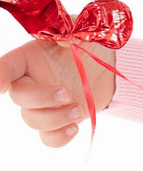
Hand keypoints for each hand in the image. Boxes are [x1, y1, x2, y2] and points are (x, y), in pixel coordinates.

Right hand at [0, 37, 116, 147]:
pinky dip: (59, 138)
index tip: (1, 86)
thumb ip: (72, 34)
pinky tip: (74, 128)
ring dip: (55, 118)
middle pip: (19, 97)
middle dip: (42, 99)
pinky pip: (47, 138)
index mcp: (29, 58)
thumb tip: (66, 41)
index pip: (6, 67)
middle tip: (67, 93)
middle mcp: (30, 82)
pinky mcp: (57, 121)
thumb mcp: (81, 32)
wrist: (105, 69)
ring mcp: (42, 104)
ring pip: (32, 120)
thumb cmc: (87, 47)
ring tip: (79, 109)